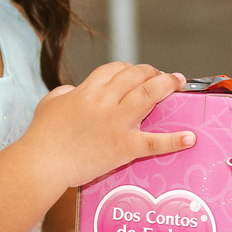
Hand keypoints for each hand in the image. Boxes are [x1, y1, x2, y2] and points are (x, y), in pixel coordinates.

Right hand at [23, 62, 193, 189]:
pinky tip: (190, 137)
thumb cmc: (42, 135)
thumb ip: (64, 94)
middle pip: (136, 75)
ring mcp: (116, 122)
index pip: (115, 69)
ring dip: (167, 85)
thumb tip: (73, 93)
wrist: (42, 163)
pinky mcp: (123, 146)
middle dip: (153, 72)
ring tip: (178, 83)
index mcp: (87, 90)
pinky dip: (174, 140)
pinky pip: (154, 142)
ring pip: (149, 95)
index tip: (138, 73)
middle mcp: (105, 100)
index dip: (130, 69)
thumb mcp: (49, 103)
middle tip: (164, 77)